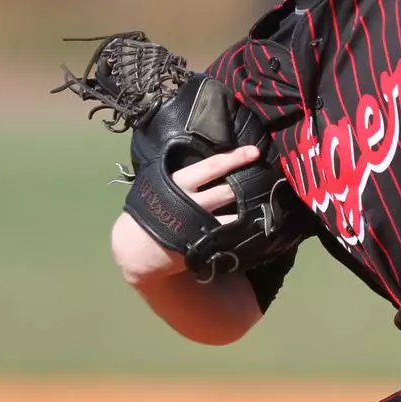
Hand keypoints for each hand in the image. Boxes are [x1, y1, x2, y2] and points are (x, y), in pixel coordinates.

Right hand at [110, 145, 262, 283]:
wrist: (135, 249)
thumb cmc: (149, 211)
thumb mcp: (158, 185)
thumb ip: (182, 175)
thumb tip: (208, 161)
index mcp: (179, 182)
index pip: (211, 166)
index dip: (234, 158)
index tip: (254, 152)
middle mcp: (191, 202)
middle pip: (227, 190)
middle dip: (247, 184)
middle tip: (264, 177)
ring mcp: (198, 225)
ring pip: (233, 215)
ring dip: (249, 210)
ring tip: (264, 203)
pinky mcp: (203, 245)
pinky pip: (229, 237)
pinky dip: (242, 232)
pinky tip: (254, 228)